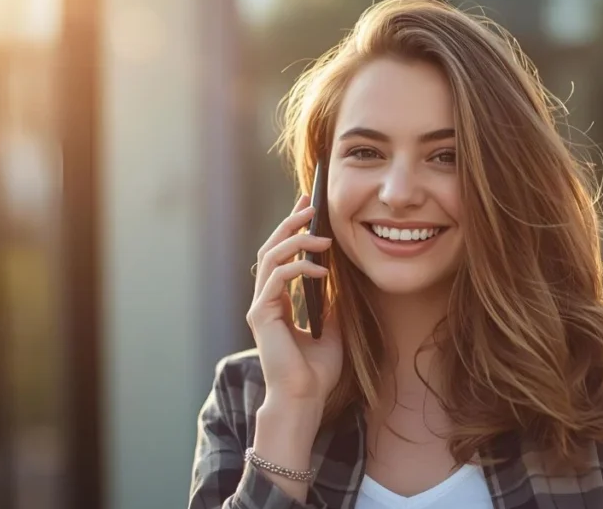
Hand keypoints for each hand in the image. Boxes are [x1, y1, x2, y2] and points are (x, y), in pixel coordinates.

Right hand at [246, 195, 342, 410]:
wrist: (305, 399)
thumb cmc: (317, 370)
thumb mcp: (332, 328)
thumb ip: (330, 302)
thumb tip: (341, 278)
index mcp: (278, 303)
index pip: (281, 256)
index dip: (293, 230)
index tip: (310, 210)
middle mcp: (265, 301)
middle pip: (271, 249)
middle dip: (290, 223)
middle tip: (310, 204)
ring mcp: (261, 307)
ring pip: (270, 257)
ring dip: (295, 239)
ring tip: (321, 233)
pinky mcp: (262, 315)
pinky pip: (278, 278)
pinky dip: (299, 267)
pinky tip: (322, 269)